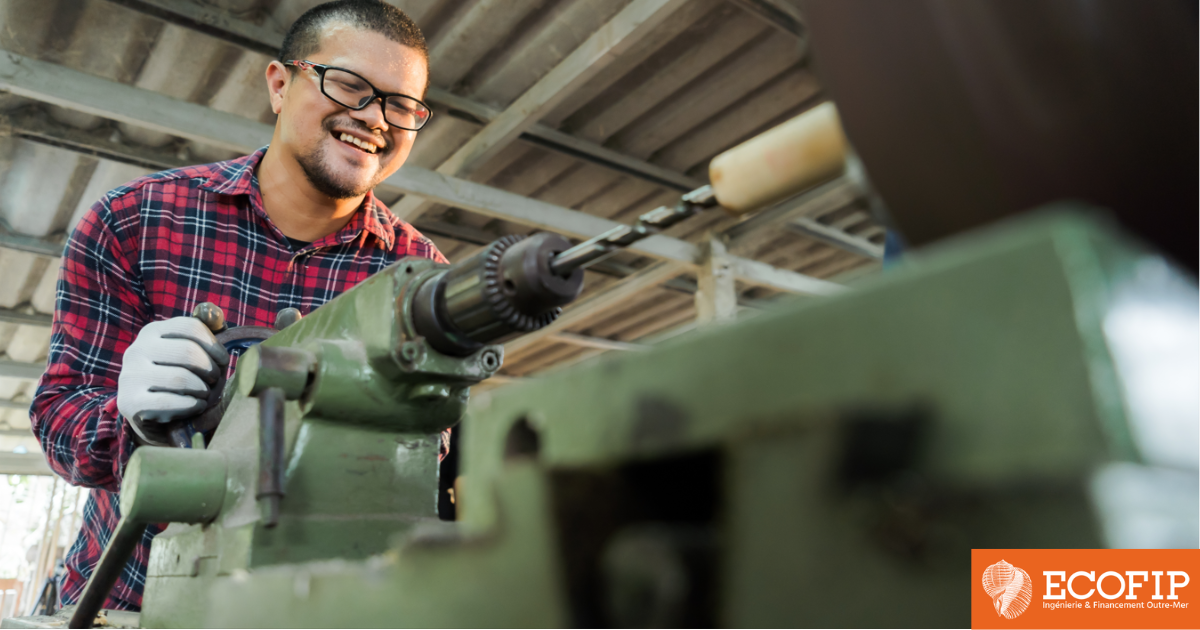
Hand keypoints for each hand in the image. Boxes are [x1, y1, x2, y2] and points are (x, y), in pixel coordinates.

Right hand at [117, 317, 228, 444]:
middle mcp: (136, 350)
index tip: (222, 361)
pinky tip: (196, 406)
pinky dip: (192, 405)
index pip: (191, 327)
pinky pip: (170, 402)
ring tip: (204, 394)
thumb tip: (214, 313)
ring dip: (203, 390)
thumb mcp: (197, 352)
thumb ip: (210, 330)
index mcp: (152, 332)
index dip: (215, 345)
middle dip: (210, 370)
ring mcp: (130, 376)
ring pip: (180, 379)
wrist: (157, 417)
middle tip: (214, 381)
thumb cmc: (184, 379)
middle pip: (187, 352)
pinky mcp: (129, 403)